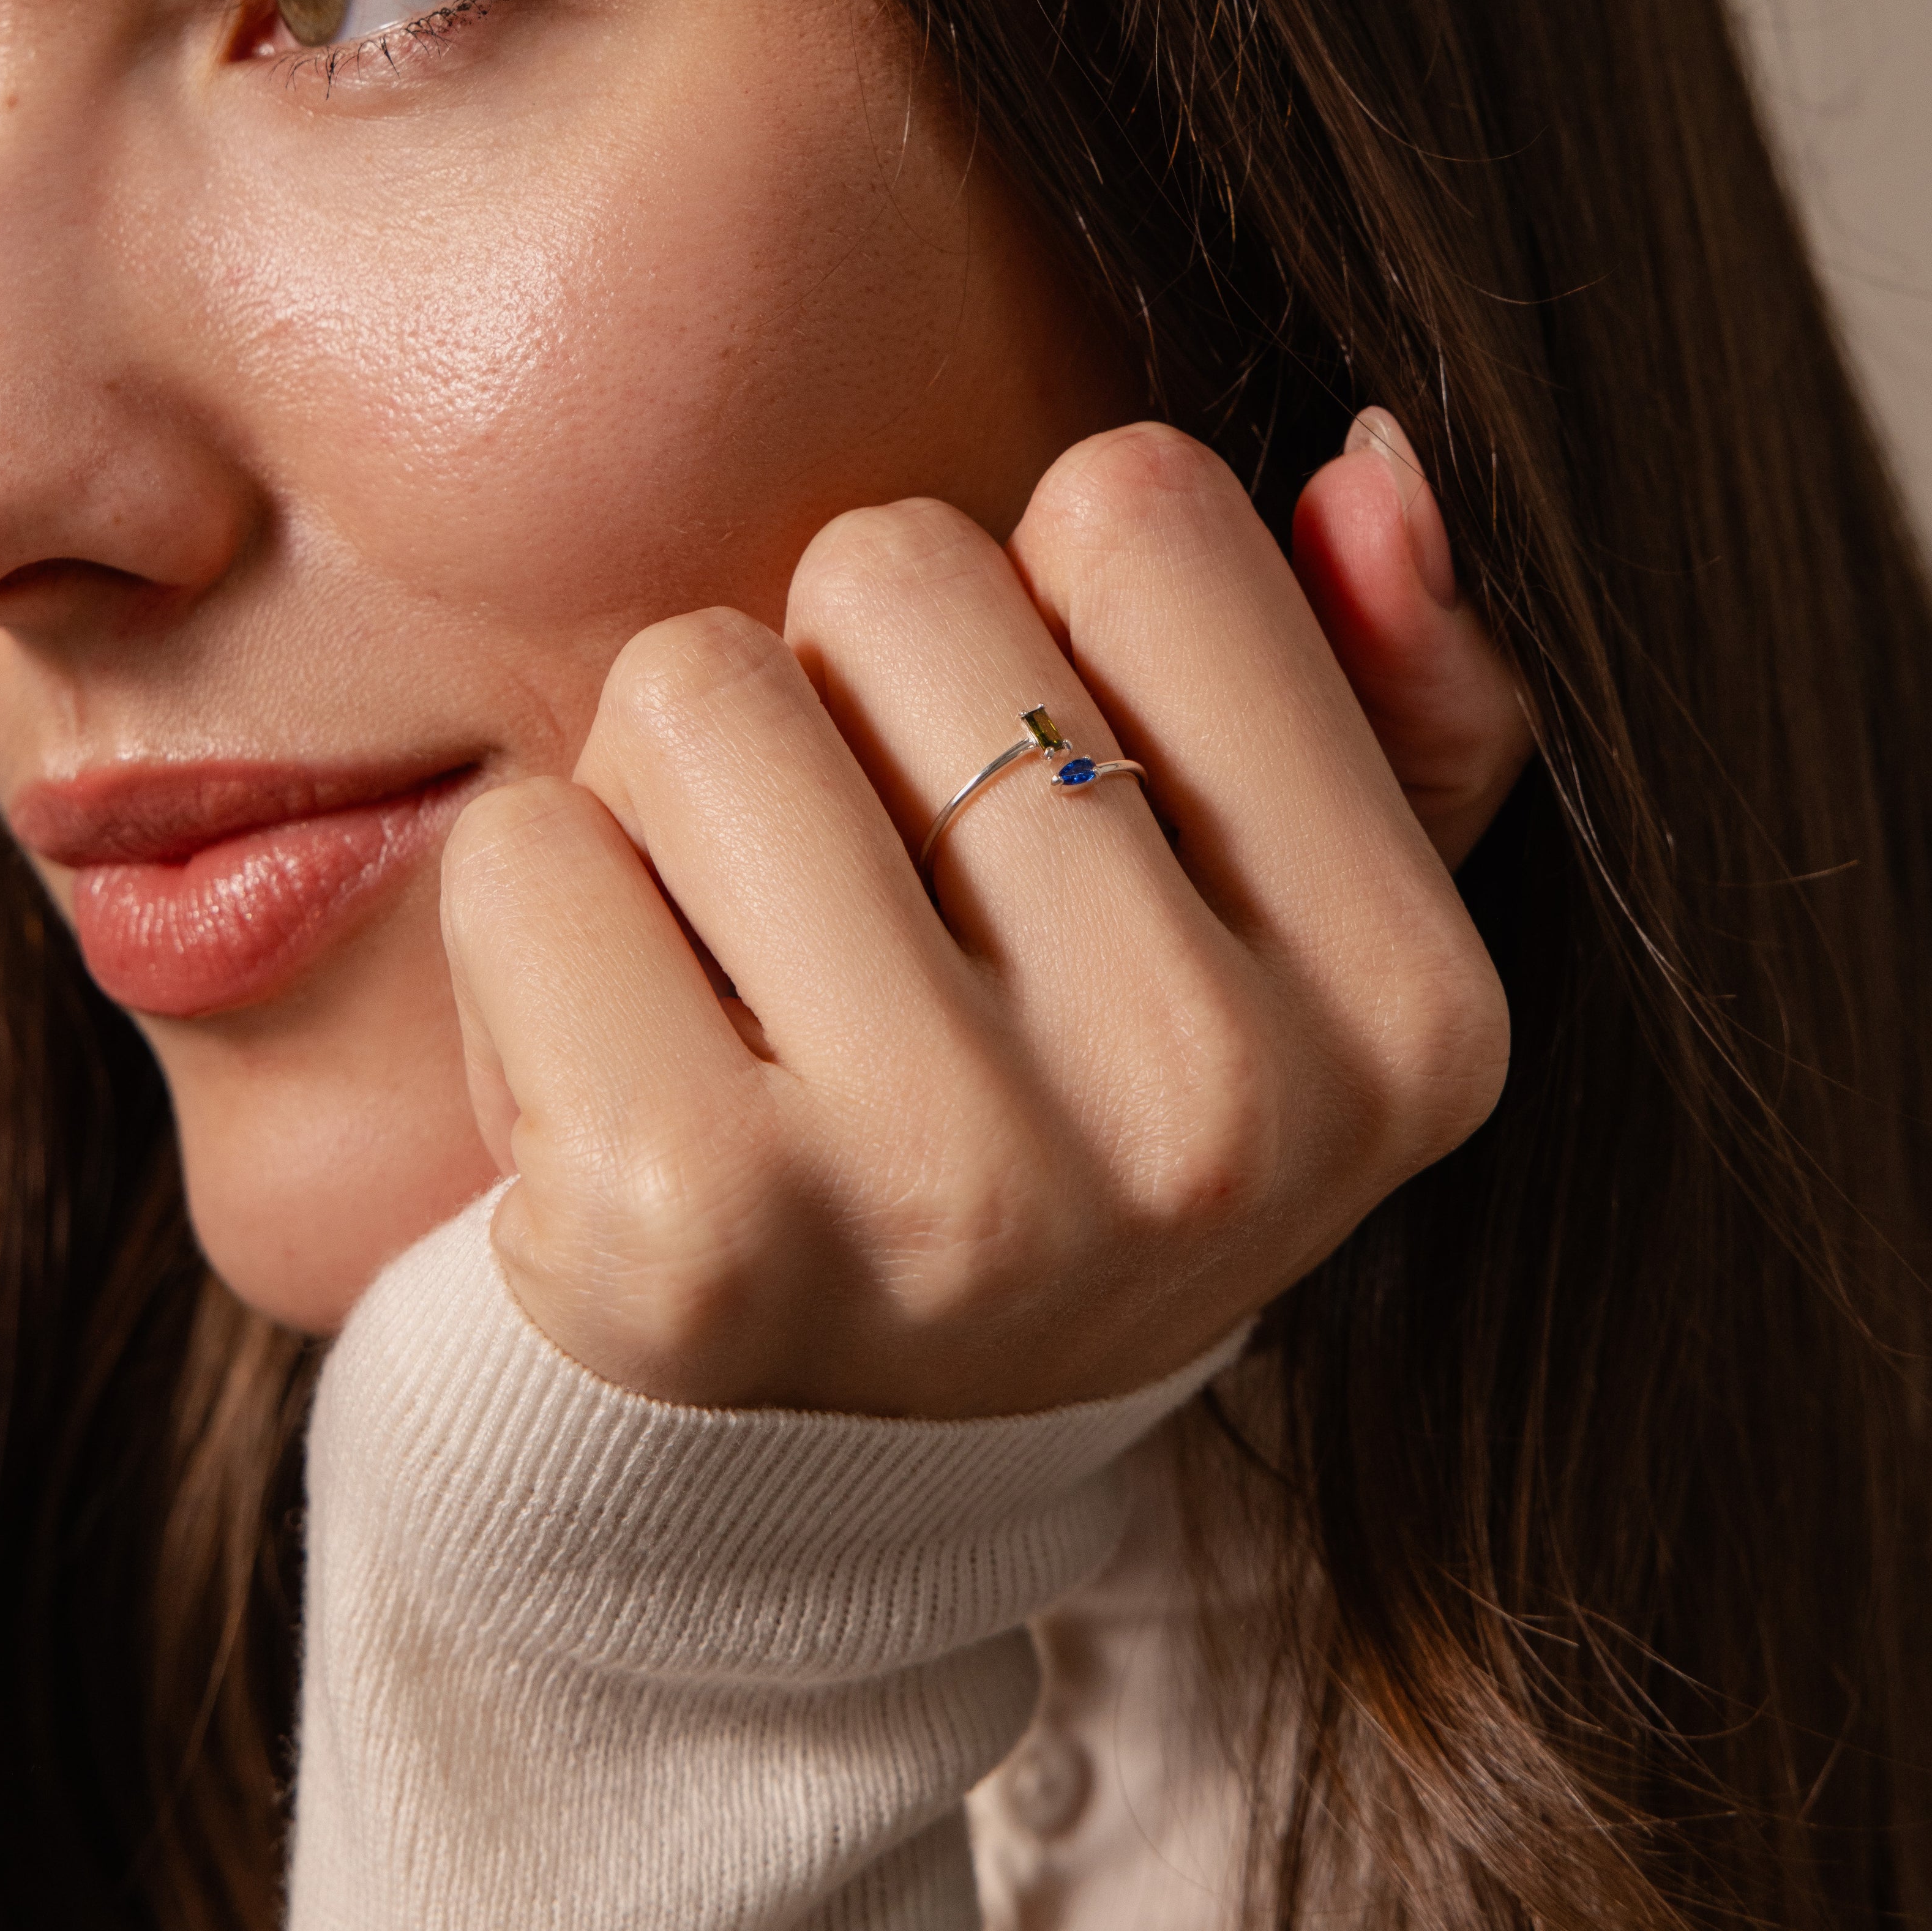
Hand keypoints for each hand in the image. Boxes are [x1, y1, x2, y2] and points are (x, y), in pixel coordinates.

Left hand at [440, 418, 1527, 1415]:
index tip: (1029, 805)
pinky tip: (625, 1066)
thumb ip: (1381, 692)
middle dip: (834, 694)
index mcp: (1408, 1006)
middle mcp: (1220, 1108)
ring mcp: (962, 1184)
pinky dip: (537, 922)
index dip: (1036, 611)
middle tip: (862, 910)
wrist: (822, 1455)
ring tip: (747, 988)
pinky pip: (523, 854)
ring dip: (673, 807)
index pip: (1142, 511)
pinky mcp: (694, 1242)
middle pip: (894, 571)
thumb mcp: (1279, 937)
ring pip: (693, 688)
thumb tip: (1367, 475)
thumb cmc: (1046, 1125)